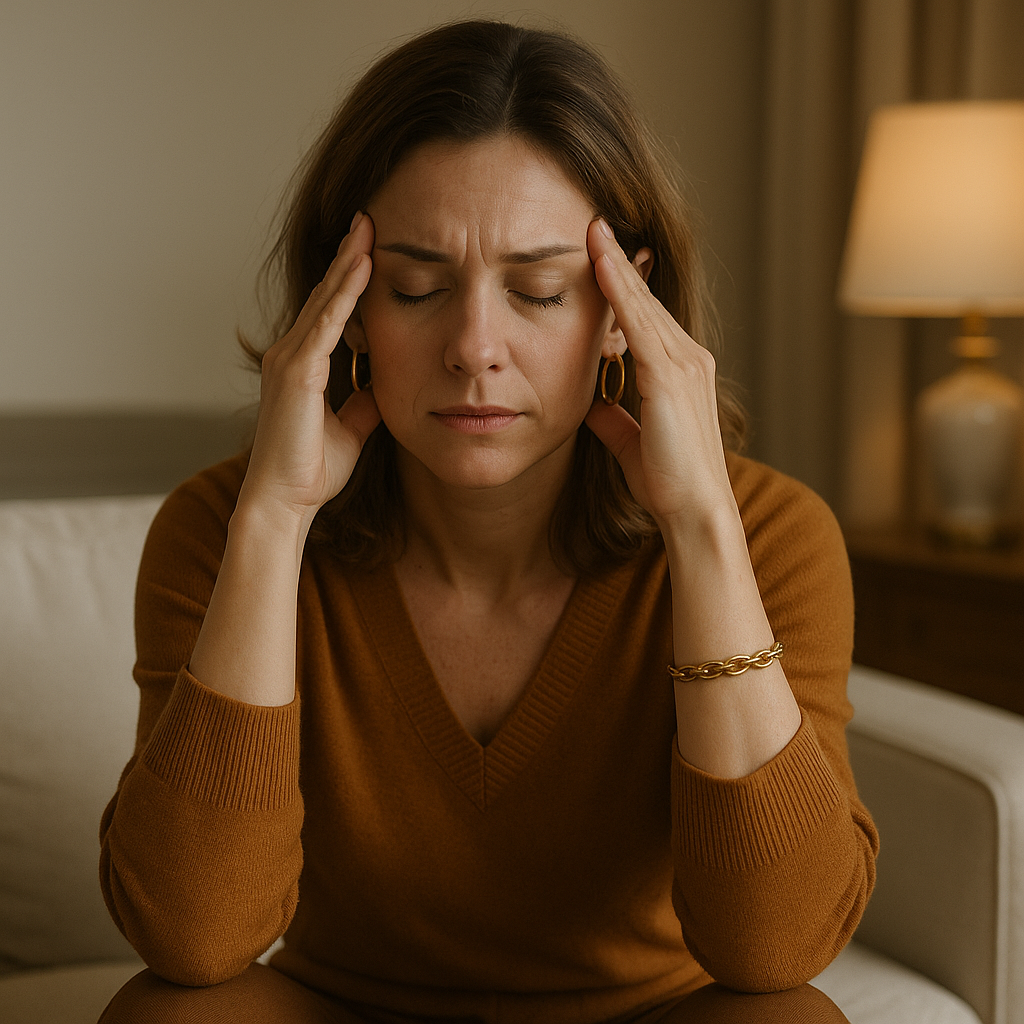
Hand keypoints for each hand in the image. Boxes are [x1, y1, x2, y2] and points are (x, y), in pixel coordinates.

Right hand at [238, 212, 380, 526]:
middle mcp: (290, 354)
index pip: (330, 311)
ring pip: (325, 299)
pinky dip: (346, 293)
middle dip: (348, 255)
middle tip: (368, 218)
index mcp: (302, 365)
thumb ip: (364, 402)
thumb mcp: (352, 428)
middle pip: (325, 294)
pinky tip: (363, 265)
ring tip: (368, 226)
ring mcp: (289, 359)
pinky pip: (327, 322)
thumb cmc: (311, 470)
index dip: (349, 279)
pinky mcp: (296, 371)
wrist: (285, 501)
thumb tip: (383, 383)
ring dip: (348, 261)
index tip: (370, 249)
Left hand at [584, 218, 734, 531]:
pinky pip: (640, 323)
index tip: (600, 256)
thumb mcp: (630, 443)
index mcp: (682, 372)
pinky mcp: (671, 376)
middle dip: (620, 263)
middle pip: (647, 302)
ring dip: (617, 265)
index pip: (647, 319)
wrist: (693, 511)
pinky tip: (601, 264)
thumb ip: (613, 419)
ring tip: (593, 230)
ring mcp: (685, 364)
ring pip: (644, 305)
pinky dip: (620, 291)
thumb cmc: (666, 483)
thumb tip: (590, 404)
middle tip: (594, 225)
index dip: (623, 287)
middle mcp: (690, 359)